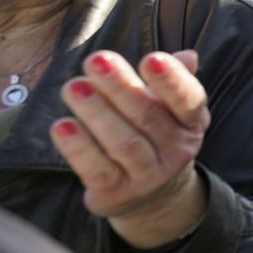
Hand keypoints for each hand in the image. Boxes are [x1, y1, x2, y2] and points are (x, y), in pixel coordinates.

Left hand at [51, 50, 210, 249]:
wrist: (153, 196)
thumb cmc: (154, 135)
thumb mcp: (170, 108)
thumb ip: (173, 79)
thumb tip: (187, 56)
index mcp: (191, 123)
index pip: (189, 100)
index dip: (172, 80)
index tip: (150, 59)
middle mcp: (176, 150)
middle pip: (148, 116)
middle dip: (120, 86)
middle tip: (95, 60)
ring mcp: (148, 175)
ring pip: (124, 143)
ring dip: (97, 113)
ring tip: (73, 87)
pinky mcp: (117, 192)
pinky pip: (97, 169)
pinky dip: (79, 148)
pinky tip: (61, 125)